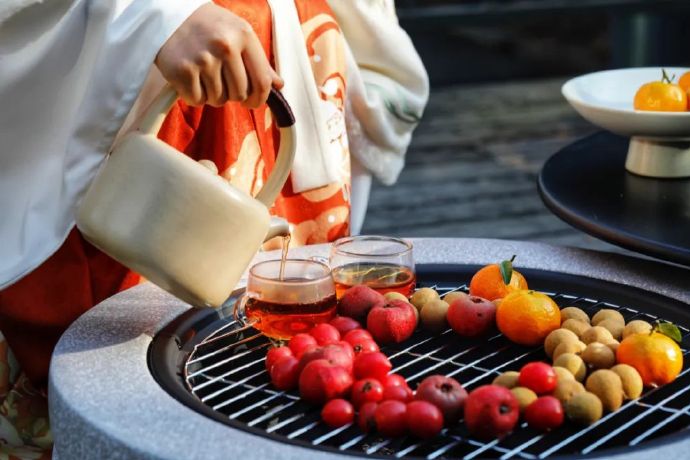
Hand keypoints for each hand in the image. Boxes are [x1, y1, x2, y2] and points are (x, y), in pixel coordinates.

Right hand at [155, 3, 282, 107]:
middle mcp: (225, 46)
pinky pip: (197, 100)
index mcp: (244, 35)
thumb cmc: (209, 27)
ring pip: (218, 100)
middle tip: (221, 82)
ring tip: (204, 76)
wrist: (169, 15)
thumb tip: (279, 85)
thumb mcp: (238, 34)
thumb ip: (259, 61)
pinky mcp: (182, 71)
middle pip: (239, 94)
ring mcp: (203, 59)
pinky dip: (195, 96)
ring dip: (213, 95)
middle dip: (232, 95)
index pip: (262, 81)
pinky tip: (192, 79)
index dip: (259, 98)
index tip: (253, 103)